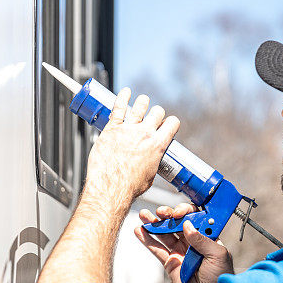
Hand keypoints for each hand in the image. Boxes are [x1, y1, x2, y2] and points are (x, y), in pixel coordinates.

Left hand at [82, 88, 180, 209]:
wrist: (110, 189)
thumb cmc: (129, 186)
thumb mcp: (151, 175)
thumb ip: (153, 161)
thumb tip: (151, 160)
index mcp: (157, 145)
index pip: (172, 123)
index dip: (171, 122)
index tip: (168, 124)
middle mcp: (144, 134)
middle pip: (157, 111)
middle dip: (156, 113)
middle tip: (152, 117)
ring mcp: (128, 129)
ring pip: (140, 105)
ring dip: (143, 102)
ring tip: (142, 102)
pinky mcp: (112, 129)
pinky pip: (118, 107)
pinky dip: (123, 97)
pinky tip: (125, 92)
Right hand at [135, 203, 233, 282]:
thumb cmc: (220, 278)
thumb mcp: (217, 255)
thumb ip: (202, 240)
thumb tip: (187, 225)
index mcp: (207, 238)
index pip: (195, 219)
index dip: (186, 212)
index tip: (178, 212)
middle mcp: (193, 243)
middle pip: (177, 224)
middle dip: (167, 216)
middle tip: (160, 212)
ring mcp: (180, 252)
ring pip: (165, 234)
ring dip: (154, 224)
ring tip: (143, 216)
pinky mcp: (170, 263)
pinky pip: (157, 249)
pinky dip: (147, 240)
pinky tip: (139, 231)